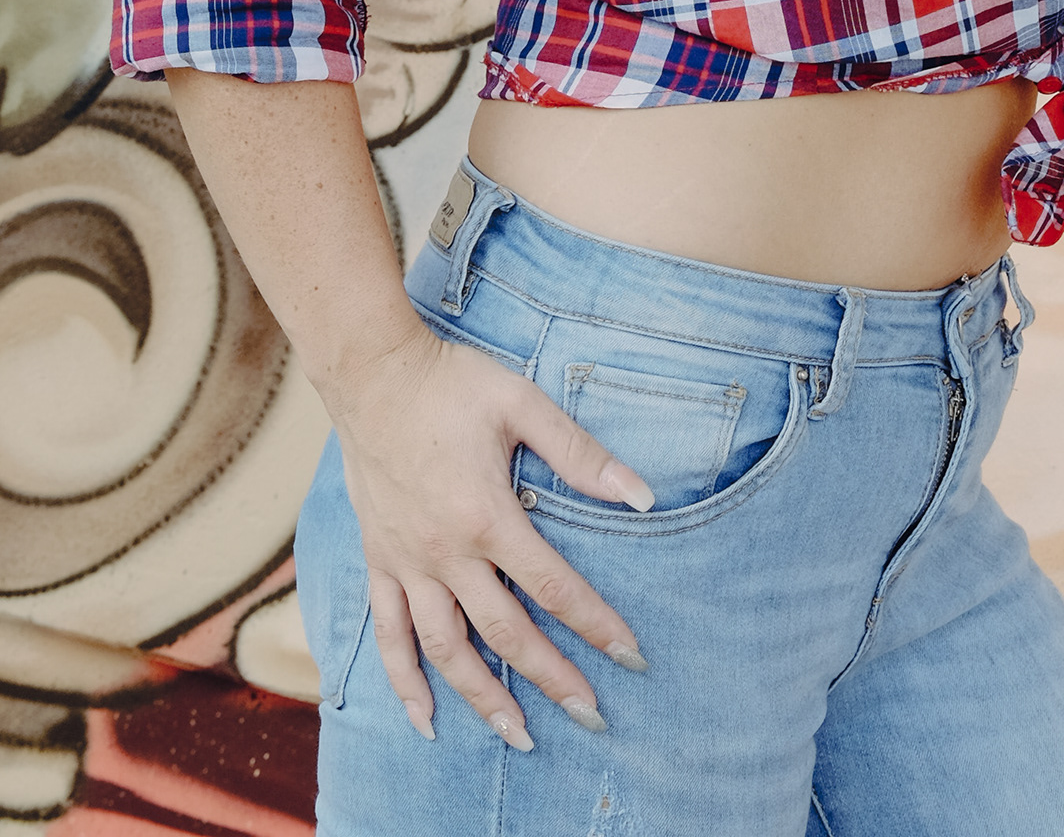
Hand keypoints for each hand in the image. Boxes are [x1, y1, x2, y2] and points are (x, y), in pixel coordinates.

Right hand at [330, 321, 654, 747]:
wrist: (373, 375)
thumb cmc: (453, 384)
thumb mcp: (524, 404)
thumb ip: (581, 454)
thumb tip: (642, 496)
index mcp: (487, 516)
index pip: (553, 586)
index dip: (595, 624)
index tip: (630, 656)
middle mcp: (446, 553)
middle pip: (505, 633)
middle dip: (551, 678)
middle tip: (591, 716)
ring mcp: (408, 563)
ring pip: (446, 649)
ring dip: (483, 697)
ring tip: (517, 736)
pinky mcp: (380, 562)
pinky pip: (388, 636)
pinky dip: (405, 681)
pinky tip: (425, 718)